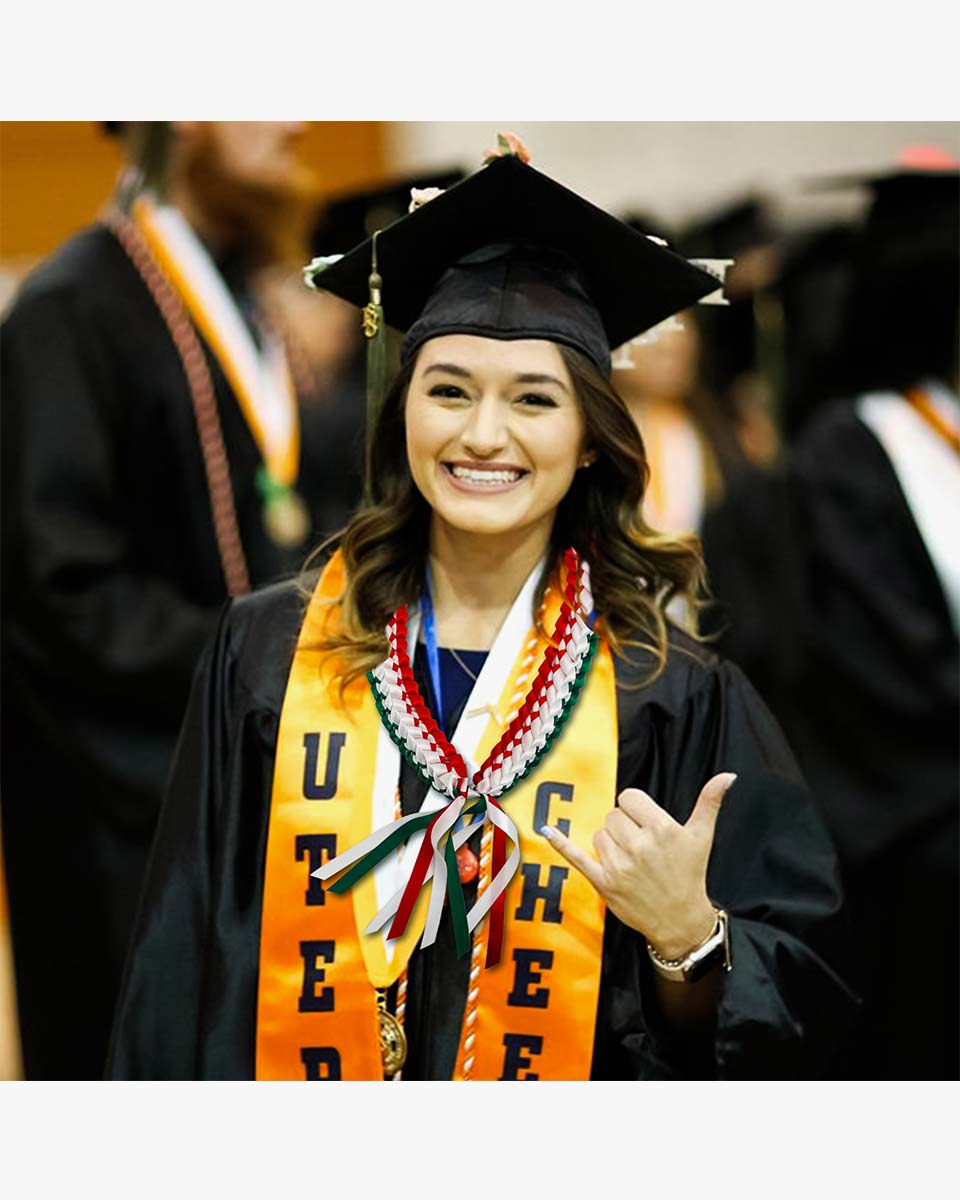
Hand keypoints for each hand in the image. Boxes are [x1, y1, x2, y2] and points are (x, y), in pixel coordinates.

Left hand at [541, 772, 736, 959]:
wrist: (681, 920)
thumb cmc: (690, 874)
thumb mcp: (702, 837)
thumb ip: (710, 802)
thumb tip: (728, 775)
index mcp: (661, 829)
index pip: (629, 798)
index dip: (636, 808)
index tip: (646, 822)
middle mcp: (638, 846)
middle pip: (613, 815)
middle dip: (624, 826)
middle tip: (641, 845)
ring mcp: (619, 866)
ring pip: (599, 834)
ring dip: (610, 842)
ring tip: (631, 858)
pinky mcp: (603, 883)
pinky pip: (577, 857)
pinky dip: (561, 844)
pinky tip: (546, 830)